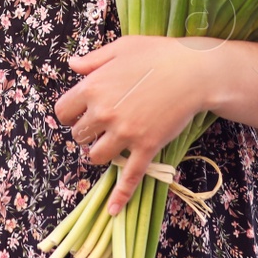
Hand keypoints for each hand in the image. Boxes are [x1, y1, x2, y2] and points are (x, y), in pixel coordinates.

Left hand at [54, 36, 212, 215]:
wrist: (194, 71)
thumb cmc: (157, 54)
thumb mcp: (121, 47)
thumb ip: (94, 59)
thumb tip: (72, 66)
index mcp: (93, 87)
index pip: (63, 111)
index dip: (69, 114)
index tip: (78, 114)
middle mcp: (104, 112)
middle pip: (78, 135)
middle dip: (86, 133)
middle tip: (99, 128)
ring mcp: (125, 132)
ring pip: (96, 156)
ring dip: (97, 154)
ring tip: (107, 146)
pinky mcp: (146, 147)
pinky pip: (129, 176)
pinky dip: (120, 195)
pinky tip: (113, 210)